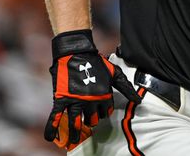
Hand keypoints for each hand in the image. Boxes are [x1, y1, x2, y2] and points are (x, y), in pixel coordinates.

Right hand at [44, 29, 140, 149]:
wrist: (76, 51)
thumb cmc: (96, 62)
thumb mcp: (115, 73)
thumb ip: (126, 88)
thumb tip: (139, 100)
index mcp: (103, 96)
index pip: (105, 113)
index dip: (103, 112)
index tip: (99, 110)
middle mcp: (89, 101)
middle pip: (91, 119)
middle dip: (90, 120)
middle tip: (88, 119)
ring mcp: (74, 101)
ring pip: (76, 122)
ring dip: (75, 132)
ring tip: (74, 138)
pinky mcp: (61, 98)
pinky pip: (56, 116)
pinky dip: (52, 128)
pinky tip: (50, 138)